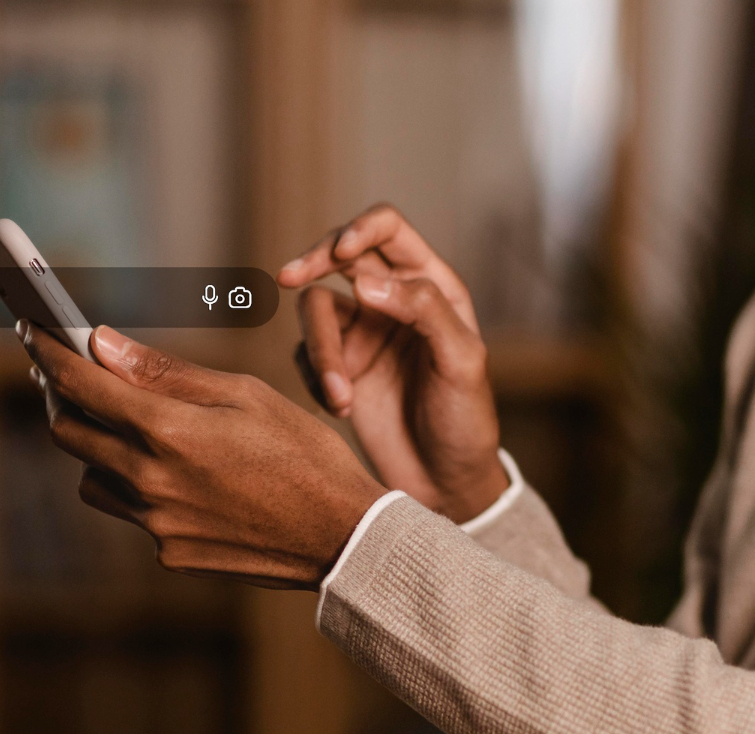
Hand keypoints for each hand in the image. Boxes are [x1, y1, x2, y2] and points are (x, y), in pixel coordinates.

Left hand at [20, 320, 387, 589]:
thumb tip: (103, 346)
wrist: (342, 538)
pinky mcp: (169, 554)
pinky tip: (181, 478)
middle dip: (63, 398)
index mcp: (168, 431)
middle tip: (72, 375)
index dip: (49, 353)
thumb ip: (168, 373)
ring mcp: (156, 524)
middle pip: (69, 433)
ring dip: (99, 450)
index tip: (32, 331)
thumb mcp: (245, 395)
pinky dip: (140, 489)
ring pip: (93, 479)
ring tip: (133, 431)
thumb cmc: (304, 455)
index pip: (81, 385)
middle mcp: (150, 481)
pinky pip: (133, 513)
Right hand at [278, 204, 509, 523]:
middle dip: (313, 262)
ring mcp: (361, 334)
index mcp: (431, 286)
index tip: (340, 254)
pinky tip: (340, 410)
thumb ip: (423, 310)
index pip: (388, 230)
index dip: (360, 230)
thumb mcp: (462, 361)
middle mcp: (391, 301)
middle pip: (339, 256)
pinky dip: (314, 378)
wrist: (444, 483)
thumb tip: (365, 282)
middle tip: (289, 278)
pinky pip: (305, 354)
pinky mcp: (338, 369)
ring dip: (320, 350)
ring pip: (316, 310)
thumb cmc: (465, 420)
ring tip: (340, 397)